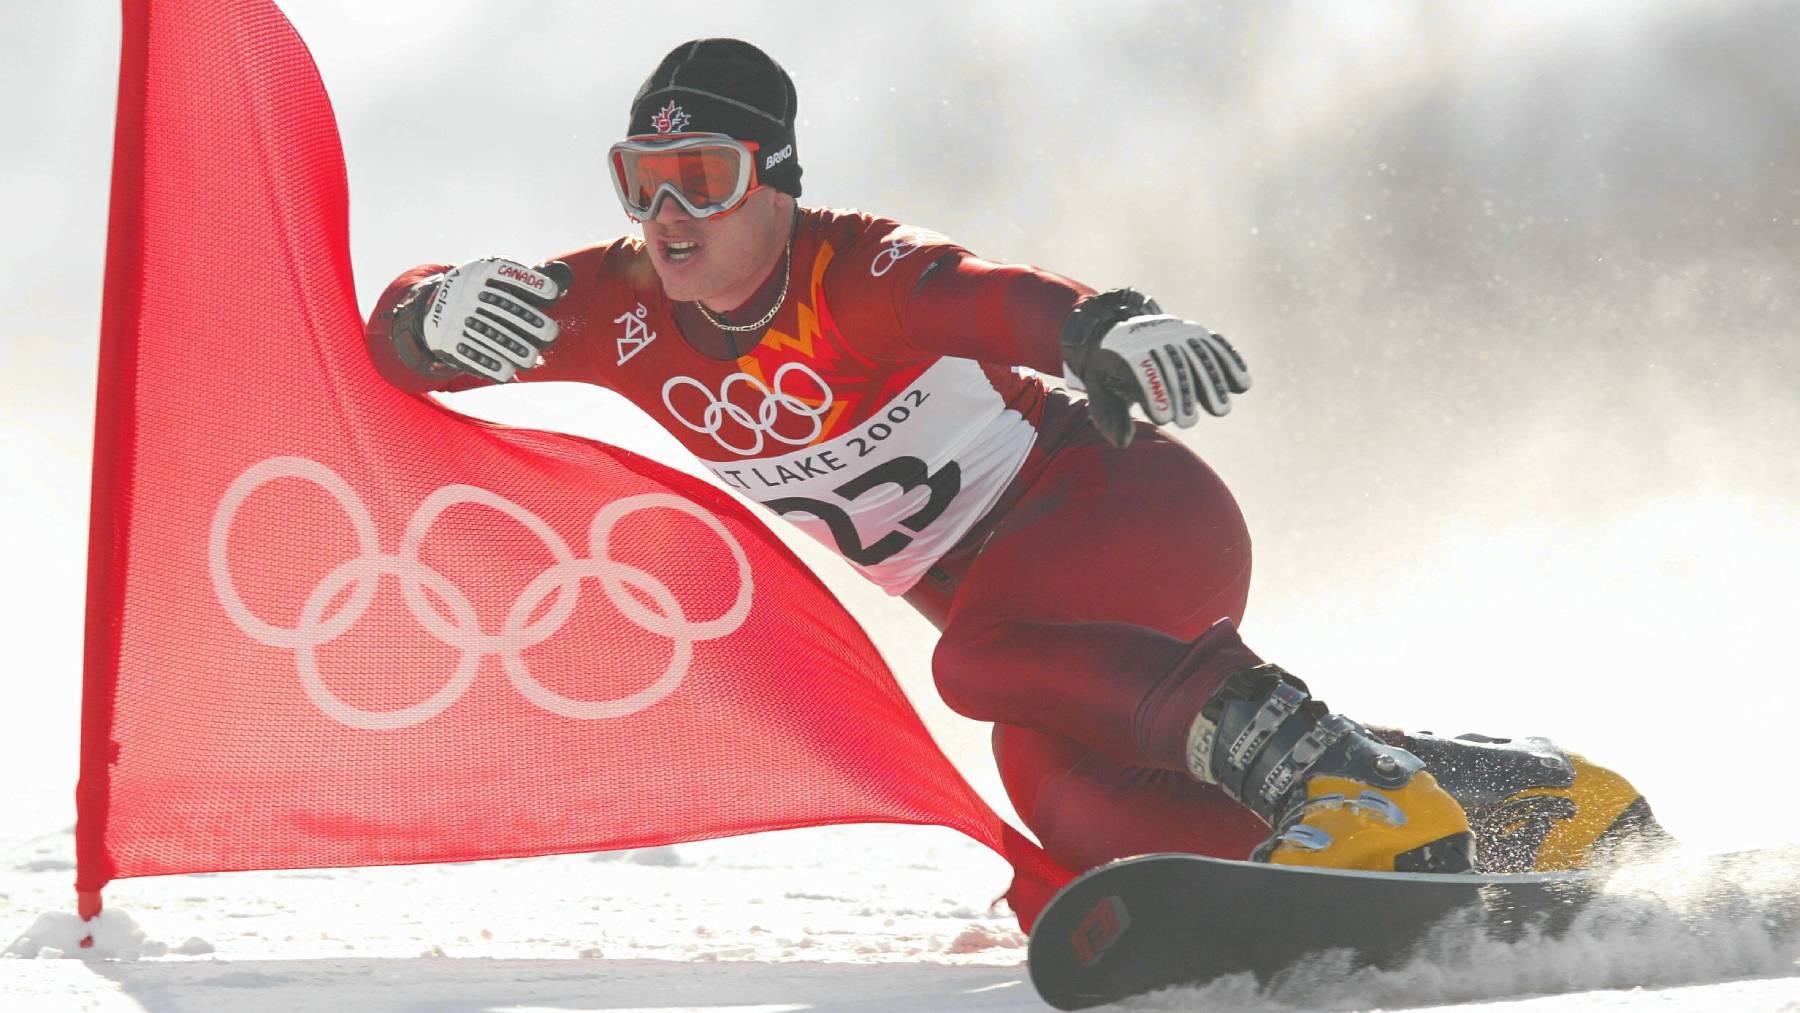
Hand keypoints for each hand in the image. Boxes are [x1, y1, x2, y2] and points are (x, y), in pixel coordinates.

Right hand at [415, 258, 569, 381]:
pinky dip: (487, 364)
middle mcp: (466, 290)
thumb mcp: (501, 278)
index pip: (507, 273)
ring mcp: (454, 315)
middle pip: (500, 307)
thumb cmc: (485, 292)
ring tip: (531, 359)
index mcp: (482, 271)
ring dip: (511, 348)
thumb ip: (532, 279)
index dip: (531, 283)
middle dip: (527, 322)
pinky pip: (468, 352)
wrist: (436, 306)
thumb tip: (565, 275)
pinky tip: (506, 372)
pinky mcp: (446, 339)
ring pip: (487, 332)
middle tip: (550, 334)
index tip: (553, 294)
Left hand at [1060, 288, 1250, 448]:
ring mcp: (1176, 331)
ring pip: (1199, 355)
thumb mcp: (1099, 388)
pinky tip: (1243, 384)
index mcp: (1126, 349)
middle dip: (1184, 394)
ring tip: (1221, 410)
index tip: (1164, 418)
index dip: (1154, 392)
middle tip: (1189, 423)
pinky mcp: (1195, 332)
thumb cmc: (1109, 370)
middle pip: (1174, 364)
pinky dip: (1231, 363)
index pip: (1143, 369)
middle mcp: (1154, 336)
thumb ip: (1109, 415)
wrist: (1119, 329)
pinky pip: (1215, 345)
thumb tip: (1123, 443)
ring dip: (1213, 383)